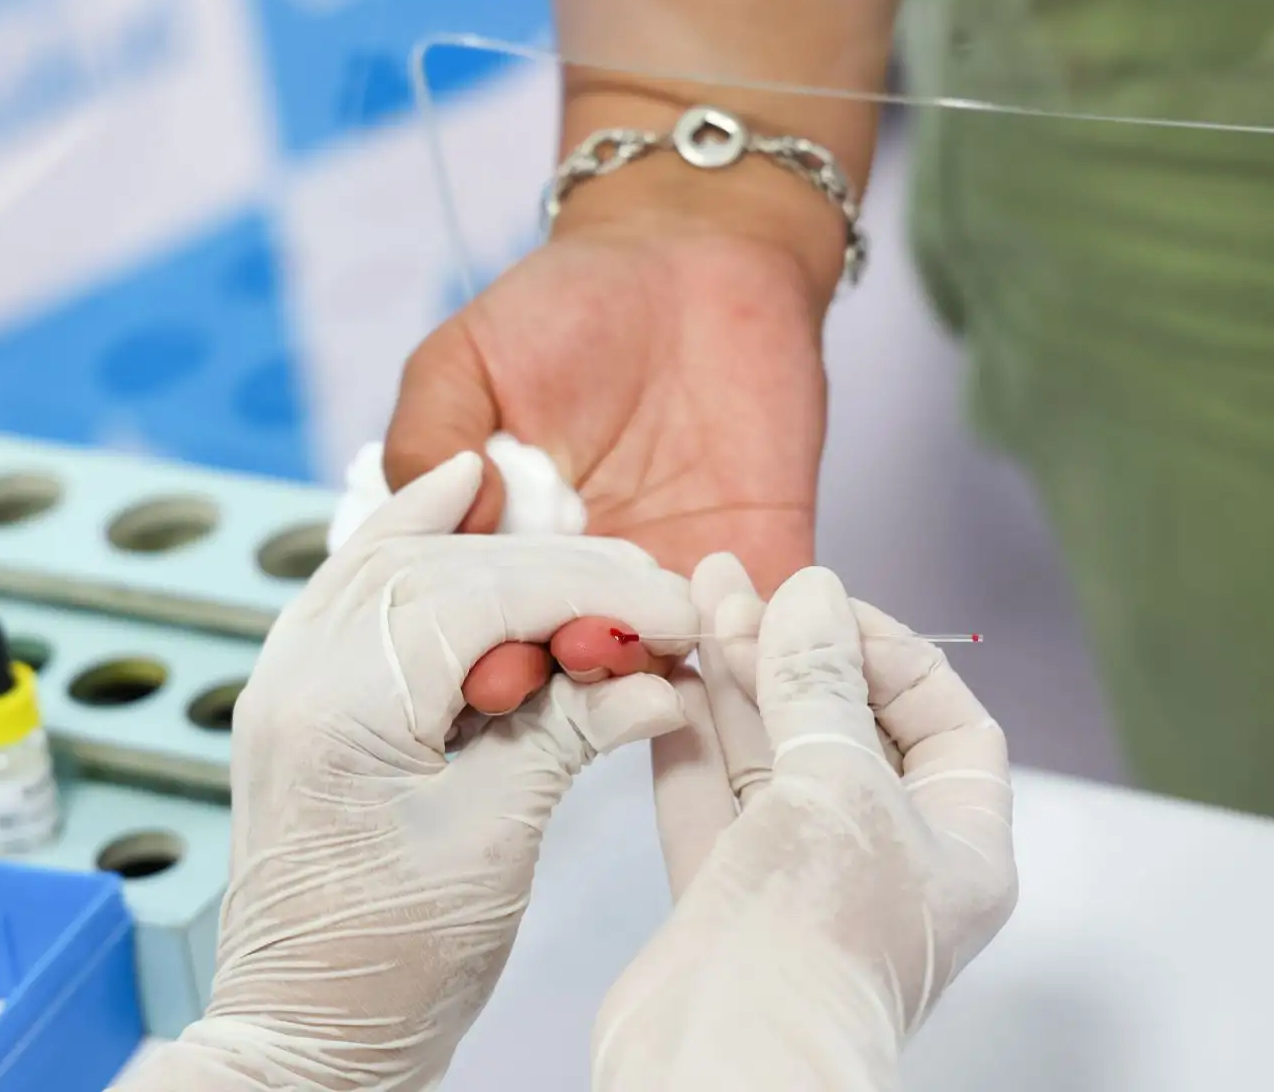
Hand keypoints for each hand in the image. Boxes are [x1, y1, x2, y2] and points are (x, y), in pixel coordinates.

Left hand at [112, 454, 699, 1091]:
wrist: (304, 1032)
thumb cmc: (391, 964)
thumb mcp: (497, 839)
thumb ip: (570, 733)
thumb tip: (659, 676)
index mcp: (341, 704)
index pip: (487, 596)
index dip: (596, 594)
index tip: (679, 614)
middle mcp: (298, 669)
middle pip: (447, 568)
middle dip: (563, 575)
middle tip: (657, 600)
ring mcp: (285, 675)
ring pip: (398, 561)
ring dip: (498, 553)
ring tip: (592, 559)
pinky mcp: (297, 692)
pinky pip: (354, 585)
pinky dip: (408, 538)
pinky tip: (455, 490)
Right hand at [389, 185, 829, 714]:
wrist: (697, 250)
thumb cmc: (565, 305)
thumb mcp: (463, 360)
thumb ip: (430, 440)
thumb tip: (459, 522)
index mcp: (503, 559)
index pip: (485, 636)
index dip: (480, 662)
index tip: (477, 675)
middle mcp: (586, 592)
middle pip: (570, 673)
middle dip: (557, 692)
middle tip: (547, 680)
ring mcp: (675, 588)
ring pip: (661, 670)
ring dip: (646, 682)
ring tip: (630, 663)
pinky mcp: (763, 567)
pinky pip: (765, 639)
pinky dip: (754, 662)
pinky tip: (729, 658)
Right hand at [594, 562, 1017, 1091]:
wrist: (726, 1056)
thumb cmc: (814, 940)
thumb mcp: (836, 783)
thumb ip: (818, 681)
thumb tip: (811, 593)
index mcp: (959, 845)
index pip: (942, 718)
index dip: (883, 650)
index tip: (817, 603)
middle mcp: (885, 859)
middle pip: (842, 726)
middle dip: (788, 651)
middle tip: (730, 582)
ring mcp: (801, 876)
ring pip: (768, 756)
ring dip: (731, 680)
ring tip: (690, 600)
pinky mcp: (726, 893)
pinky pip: (711, 798)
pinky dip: (689, 737)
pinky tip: (668, 677)